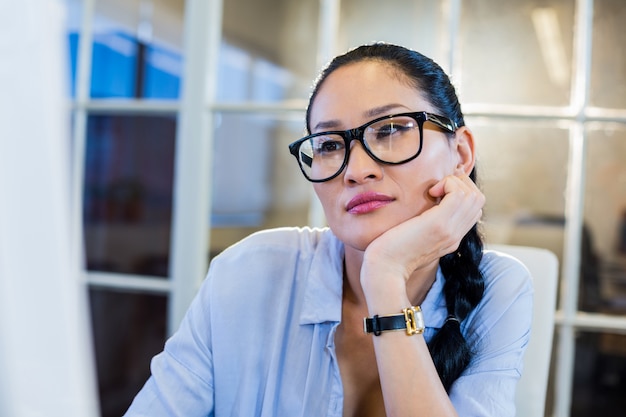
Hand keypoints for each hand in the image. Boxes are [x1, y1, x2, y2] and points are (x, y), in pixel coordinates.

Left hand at [361, 174, 484, 292]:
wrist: (384, 269)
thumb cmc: (389, 253)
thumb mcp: (413, 238)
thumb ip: (424, 225)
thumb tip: (424, 205)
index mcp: (451, 238)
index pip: (473, 209)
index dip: (460, 192)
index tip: (437, 191)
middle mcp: (455, 235)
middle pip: (478, 199)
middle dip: (460, 183)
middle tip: (437, 187)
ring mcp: (450, 230)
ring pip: (473, 194)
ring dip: (454, 183)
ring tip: (434, 190)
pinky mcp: (439, 224)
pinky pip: (458, 194)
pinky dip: (448, 184)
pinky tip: (430, 192)